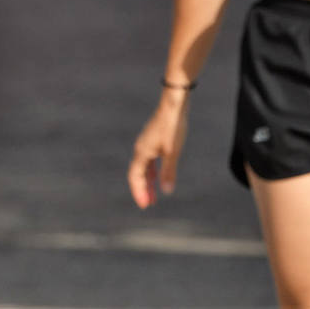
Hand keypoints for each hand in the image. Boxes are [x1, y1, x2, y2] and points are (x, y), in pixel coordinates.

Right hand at [127, 91, 189, 207]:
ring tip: (154, 194)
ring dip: (147, 181)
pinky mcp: (154, 138)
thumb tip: (166, 192)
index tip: (145, 205)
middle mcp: (141, 148)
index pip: (135, 177)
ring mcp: (147, 143)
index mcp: (142, 152)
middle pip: (137, 173)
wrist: (174, 103)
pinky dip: (152, 171)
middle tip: (149, 204)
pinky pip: (149, 160)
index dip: (138, 191)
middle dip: (142, 189)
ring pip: (144, 167)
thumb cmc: (173, 127)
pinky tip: (159, 175)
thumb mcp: (173, 152)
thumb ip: (168, 172)